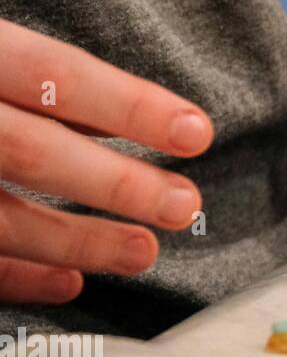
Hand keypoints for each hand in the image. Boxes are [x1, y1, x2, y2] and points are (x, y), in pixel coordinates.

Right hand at [0, 20, 212, 303]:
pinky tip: (70, 284)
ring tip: (144, 253)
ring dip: (75, 241)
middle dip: (116, 184)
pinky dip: (15, 275)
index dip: (130, 106)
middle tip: (186, 205)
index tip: (199, 132)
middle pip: (31, 151)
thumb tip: (121, 113)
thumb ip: (34, 71)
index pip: (54, 73)